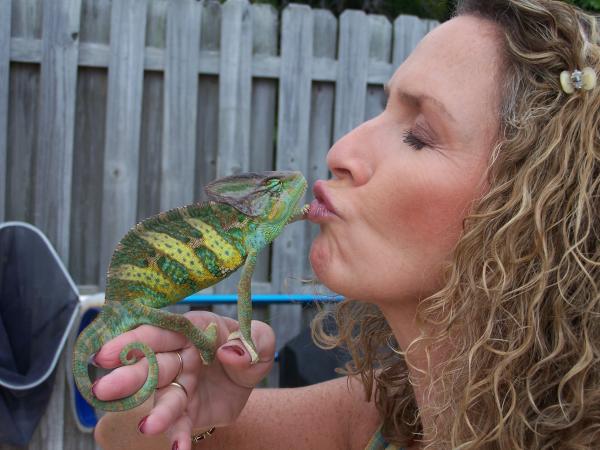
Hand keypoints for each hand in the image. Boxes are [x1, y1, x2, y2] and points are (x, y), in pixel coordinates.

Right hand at [91, 311, 274, 449]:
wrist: (247, 379)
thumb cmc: (247, 348)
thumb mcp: (261, 340)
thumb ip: (254, 341)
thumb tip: (231, 352)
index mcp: (192, 329)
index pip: (161, 331)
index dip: (134, 339)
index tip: (108, 352)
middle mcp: (179, 356)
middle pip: (152, 365)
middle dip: (129, 376)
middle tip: (104, 389)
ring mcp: (179, 384)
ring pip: (163, 397)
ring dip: (156, 412)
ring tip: (148, 427)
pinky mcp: (186, 411)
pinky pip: (180, 424)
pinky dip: (178, 435)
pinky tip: (178, 448)